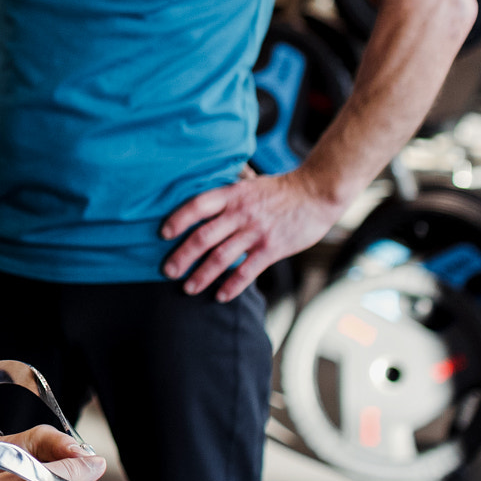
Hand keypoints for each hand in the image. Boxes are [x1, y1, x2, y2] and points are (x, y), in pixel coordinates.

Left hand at [159, 168, 343, 300]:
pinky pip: (247, 271)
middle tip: (169, 271)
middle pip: (203, 237)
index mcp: (232, 195)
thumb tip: (202, 203)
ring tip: (189, 288)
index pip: (197, 205)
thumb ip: (228, 195)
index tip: (164, 234)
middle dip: (182, 256)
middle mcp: (240, 213)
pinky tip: (221, 296)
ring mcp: (256, 232)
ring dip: (202, 275)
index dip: (178, 219)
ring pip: (221, 257)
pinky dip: (232, 286)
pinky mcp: (272, 248)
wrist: (317, 193)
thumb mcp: (249, 184)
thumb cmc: (281, 190)